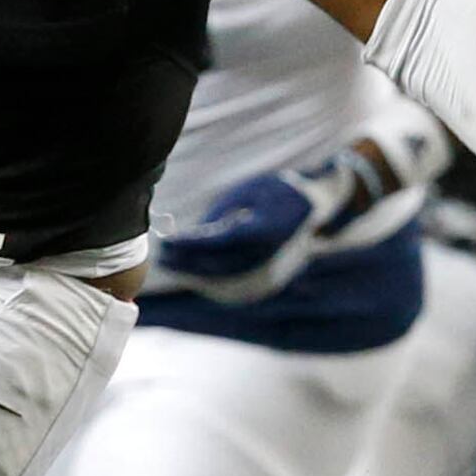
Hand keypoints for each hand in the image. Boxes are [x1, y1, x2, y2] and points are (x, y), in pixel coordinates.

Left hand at [151, 154, 364, 303]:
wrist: (313, 207)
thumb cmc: (276, 191)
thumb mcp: (248, 191)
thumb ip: (222, 213)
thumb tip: (193, 236)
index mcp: (266, 229)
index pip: (221, 242)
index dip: (192, 244)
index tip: (169, 241)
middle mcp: (269, 253)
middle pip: (220, 264)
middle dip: (188, 262)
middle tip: (162, 256)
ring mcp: (271, 269)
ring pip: (225, 278)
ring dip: (195, 274)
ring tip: (171, 265)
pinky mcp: (268, 278)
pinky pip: (234, 284)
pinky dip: (210, 281)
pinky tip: (190, 274)